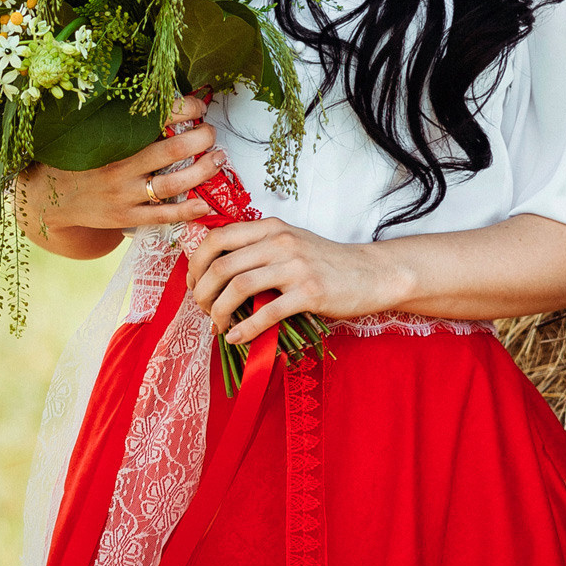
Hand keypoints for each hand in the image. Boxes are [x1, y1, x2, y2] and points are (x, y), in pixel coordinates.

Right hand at [13, 93, 226, 258]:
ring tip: (218, 158)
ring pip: (174, 183)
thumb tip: (159, 104)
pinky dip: (187, 210)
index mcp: (112, 141)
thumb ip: (120, 126)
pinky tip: (205, 204)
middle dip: (201, 138)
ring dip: (203, 170)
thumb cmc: (75, 163)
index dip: (184, 109)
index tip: (198, 105)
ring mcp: (124, 195)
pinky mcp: (126, 217)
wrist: (48, 199)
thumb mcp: (90, 138)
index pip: (156, 118)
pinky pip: (162, 215)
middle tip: (211, 132)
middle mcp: (120, 167)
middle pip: (172, 149)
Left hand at [184, 217, 406, 345]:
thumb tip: (215, 272)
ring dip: (219, 311)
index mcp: (269, 228)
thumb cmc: (326, 262)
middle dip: (202, 292)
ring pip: (238, 287)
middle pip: (222, 265)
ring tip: (217, 325)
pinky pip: (267, 312)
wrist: (373, 273)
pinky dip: (245, 328)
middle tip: (202, 309)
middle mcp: (279, 242)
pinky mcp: (310, 293)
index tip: (192, 283)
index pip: (216, 238)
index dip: (196, 263)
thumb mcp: (289, 243)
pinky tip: (236, 337)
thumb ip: (257, 249)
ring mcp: (295, 266)